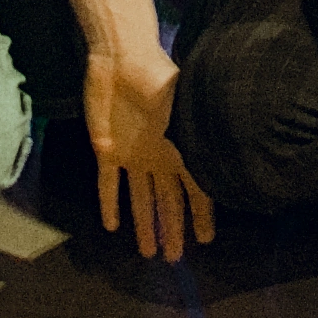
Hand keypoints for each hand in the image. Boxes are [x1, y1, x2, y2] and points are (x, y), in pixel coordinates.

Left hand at [84, 35, 211, 261]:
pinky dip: (110, 204)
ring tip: (149, 252)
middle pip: (167, 201)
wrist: (123, 59)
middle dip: (172, 230)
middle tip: (175, 258)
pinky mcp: (107, 150)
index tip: (206, 239)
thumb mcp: (183, 110)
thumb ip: (191, 138)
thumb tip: (211, 164)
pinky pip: (108, 184)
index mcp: (180, 149)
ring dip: (144, 225)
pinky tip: (112, 225)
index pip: (195, 190)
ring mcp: (133, 156)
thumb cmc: (158, 80)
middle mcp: (159, 158)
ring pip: (140, 199)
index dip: (201, 215)